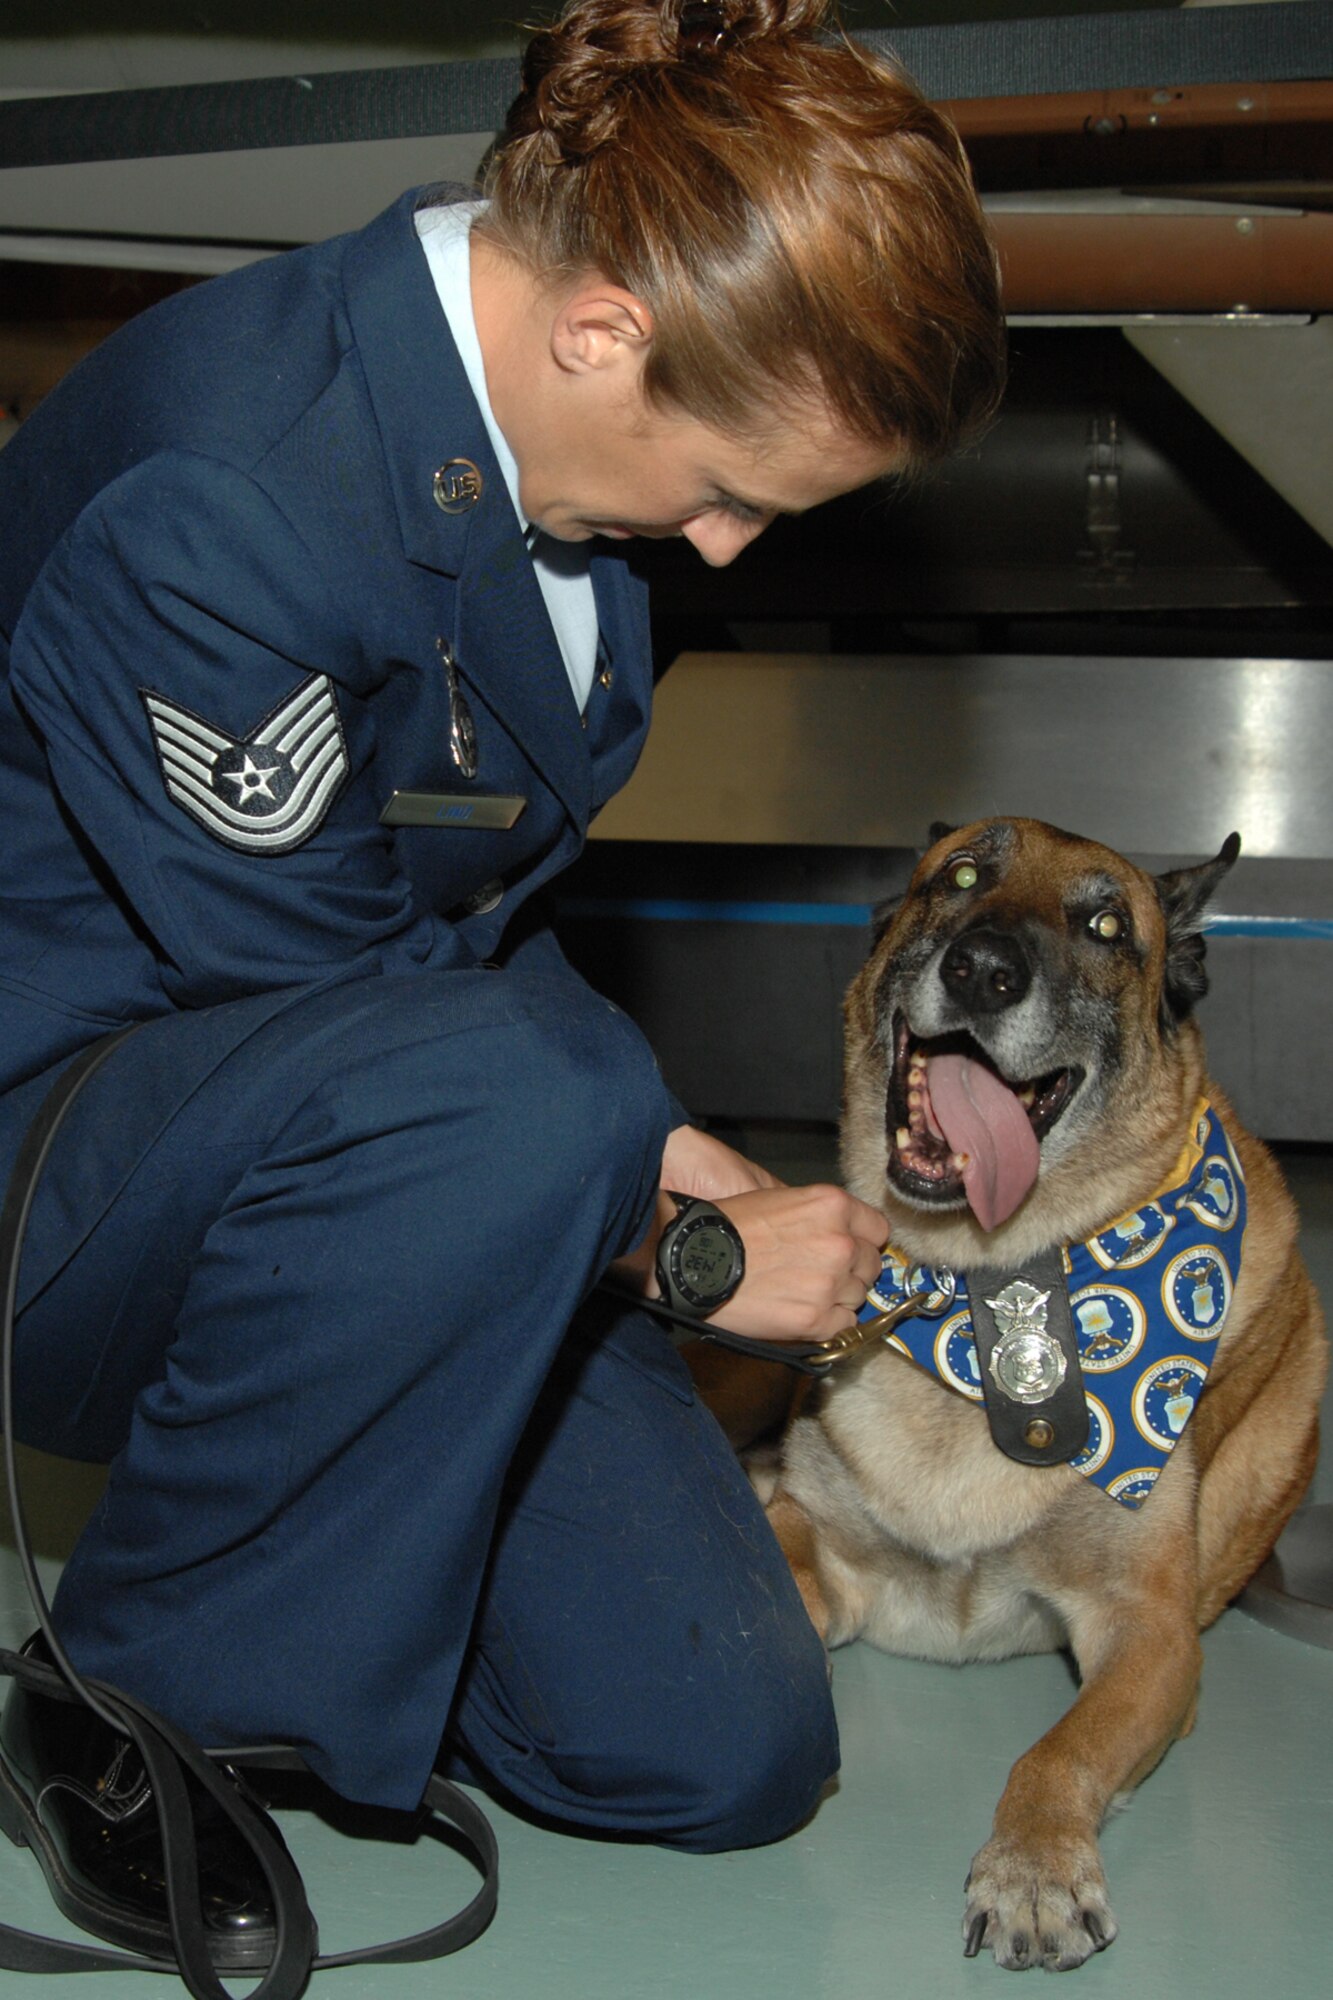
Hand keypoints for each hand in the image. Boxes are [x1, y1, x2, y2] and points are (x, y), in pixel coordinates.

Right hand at [611, 1126, 887, 1344]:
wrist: (694, 1260)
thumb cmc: (728, 1226)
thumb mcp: (780, 1201)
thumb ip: (819, 1217)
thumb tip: (843, 1235)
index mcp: (833, 1205)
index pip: (877, 1229)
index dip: (861, 1240)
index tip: (848, 1248)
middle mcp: (841, 1242)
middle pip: (871, 1264)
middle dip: (851, 1270)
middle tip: (818, 1273)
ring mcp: (831, 1283)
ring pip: (858, 1296)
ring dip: (838, 1297)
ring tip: (802, 1293)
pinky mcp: (816, 1319)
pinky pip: (844, 1326)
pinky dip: (828, 1324)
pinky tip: (803, 1313)